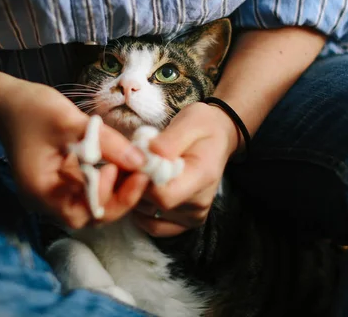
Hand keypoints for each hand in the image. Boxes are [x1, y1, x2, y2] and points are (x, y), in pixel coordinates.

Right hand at [0, 80, 147, 228]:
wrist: (8, 102)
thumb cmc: (32, 109)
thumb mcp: (70, 121)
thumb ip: (105, 142)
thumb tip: (140, 161)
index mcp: (41, 192)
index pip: (81, 214)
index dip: (108, 197)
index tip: (128, 170)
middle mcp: (46, 200)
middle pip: (90, 214)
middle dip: (119, 196)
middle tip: (142, 173)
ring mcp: (54, 193)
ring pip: (93, 204)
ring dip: (117, 188)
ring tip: (136, 166)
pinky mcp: (62, 182)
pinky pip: (89, 190)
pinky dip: (107, 179)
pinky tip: (121, 162)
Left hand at [132, 102, 239, 236]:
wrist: (217, 137)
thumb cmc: (201, 126)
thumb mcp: (188, 122)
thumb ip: (169, 140)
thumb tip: (151, 154)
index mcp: (202, 177)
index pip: (164, 195)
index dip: (141, 181)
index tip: (133, 161)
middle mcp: (200, 203)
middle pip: (152, 206)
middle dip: (133, 185)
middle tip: (130, 162)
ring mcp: (193, 216)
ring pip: (147, 215)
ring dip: (134, 195)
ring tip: (137, 171)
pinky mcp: (184, 222)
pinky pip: (152, 225)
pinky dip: (140, 210)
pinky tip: (142, 188)